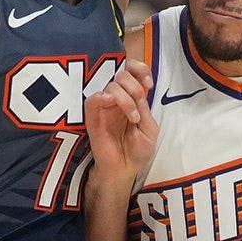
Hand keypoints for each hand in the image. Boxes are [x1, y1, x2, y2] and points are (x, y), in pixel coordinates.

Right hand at [85, 59, 156, 177]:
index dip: (140, 70)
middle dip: (134, 86)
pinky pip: (92, 99)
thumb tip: (139, 91)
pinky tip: (110, 102)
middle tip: (139, 108)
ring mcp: (104, 107)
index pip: (131, 72)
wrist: (124, 170)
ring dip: (125, 98)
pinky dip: (102, 96)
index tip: (149, 83)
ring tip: (132, 118)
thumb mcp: (149, 129)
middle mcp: (117, 99)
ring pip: (110, 85)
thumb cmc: (137, 151)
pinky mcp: (93, 118)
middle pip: (121, 74)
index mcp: (131, 98)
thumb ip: (144, 109)